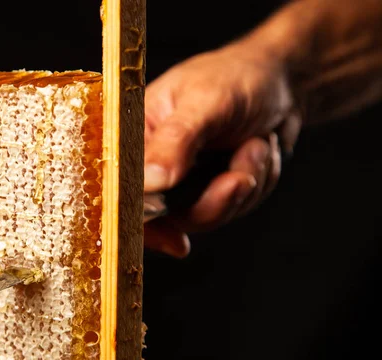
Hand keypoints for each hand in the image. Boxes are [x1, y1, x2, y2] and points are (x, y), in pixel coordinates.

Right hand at [144, 43, 301, 257]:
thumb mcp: (205, 102)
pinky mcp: (212, 188)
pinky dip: (256, 182)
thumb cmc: (237, 76)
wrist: (282, 80)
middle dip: (214, 199)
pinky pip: (231, 208)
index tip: (174, 237)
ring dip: (243, 184)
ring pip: (206, 214)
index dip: (144, 219)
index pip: (122, 188)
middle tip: (240, 177)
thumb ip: (176, 141)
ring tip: (256, 145)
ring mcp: (184, 179)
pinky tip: (260, 150)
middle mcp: (154, 162)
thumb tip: (150, 183)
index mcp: (136, 135)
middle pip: (168, 214)